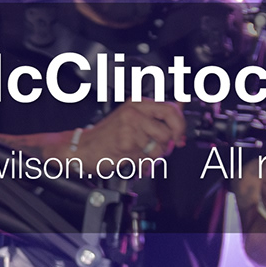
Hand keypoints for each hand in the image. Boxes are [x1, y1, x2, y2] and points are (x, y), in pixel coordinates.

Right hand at [72, 102, 186, 170]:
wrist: (83, 147)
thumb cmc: (107, 135)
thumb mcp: (134, 118)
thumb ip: (159, 114)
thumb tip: (182, 106)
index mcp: (138, 103)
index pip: (171, 109)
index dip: (180, 126)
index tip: (178, 137)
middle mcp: (134, 112)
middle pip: (168, 132)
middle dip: (165, 146)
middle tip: (154, 148)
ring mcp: (129, 127)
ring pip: (159, 148)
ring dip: (152, 156)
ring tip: (137, 152)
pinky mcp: (125, 143)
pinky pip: (146, 159)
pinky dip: (141, 163)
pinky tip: (129, 157)